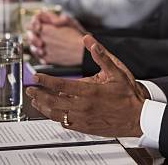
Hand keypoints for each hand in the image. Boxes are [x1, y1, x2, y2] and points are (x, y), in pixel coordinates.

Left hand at [26, 35, 149, 136]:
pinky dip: (56, 118)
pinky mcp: (86, 127)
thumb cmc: (128, 95)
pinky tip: (53, 113)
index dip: (46, 80)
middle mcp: (84, 106)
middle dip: (39, 94)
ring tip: (35, 102)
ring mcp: (84, 118)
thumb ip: (102, 56)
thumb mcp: (117, 71)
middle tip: (30, 89)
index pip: (61, 85)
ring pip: (57, 114)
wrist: (137, 117)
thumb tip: (90, 41)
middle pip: (54, 101)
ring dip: (43, 107)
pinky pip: (66, 124)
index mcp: (90, 92)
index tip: (36, 76)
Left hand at [28, 11, 84, 65]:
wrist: (83, 52)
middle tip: (38, 34)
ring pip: (33, 48)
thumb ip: (55, 18)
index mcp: (46, 30)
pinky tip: (47, 51)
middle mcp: (43, 40)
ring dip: (35, 45)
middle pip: (30, 37)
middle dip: (33, 35)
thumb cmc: (78, 37)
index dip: (33, 25)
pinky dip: (41, 54)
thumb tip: (49, 19)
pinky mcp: (48, 60)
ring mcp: (44, 51)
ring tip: (42, 44)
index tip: (36, 25)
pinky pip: (39, 57)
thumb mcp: (69, 21)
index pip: (31, 26)